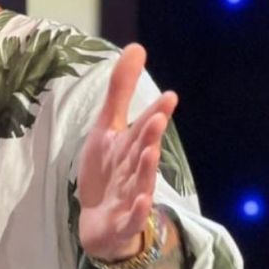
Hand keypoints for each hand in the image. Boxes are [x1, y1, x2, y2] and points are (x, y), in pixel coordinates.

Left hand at [77, 44, 177, 260]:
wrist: (98, 222)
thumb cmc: (107, 172)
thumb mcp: (107, 128)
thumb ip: (121, 91)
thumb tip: (137, 47)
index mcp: (131, 146)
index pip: (144, 127)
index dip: (155, 112)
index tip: (169, 96)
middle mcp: (134, 169)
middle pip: (142, 150)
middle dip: (150, 135)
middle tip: (158, 117)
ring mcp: (130, 196)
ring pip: (140, 181)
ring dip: (146, 168)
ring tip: (150, 151)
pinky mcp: (121, 220)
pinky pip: (132, 216)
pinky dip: (138, 209)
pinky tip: (144, 200)